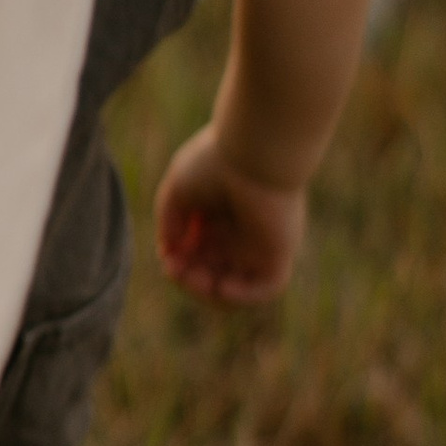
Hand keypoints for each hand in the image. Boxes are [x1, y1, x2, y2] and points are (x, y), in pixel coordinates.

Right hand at [154, 128, 306, 308]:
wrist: (253, 149)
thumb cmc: (214, 162)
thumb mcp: (177, 190)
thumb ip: (169, 221)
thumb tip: (169, 252)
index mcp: (217, 215)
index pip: (197, 253)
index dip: (179, 264)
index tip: (167, 258)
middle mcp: (239, 232)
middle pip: (213, 272)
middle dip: (189, 280)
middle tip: (176, 271)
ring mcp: (260, 243)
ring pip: (236, 285)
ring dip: (210, 293)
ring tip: (194, 279)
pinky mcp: (278, 250)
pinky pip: (267, 287)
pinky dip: (243, 296)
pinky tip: (221, 285)